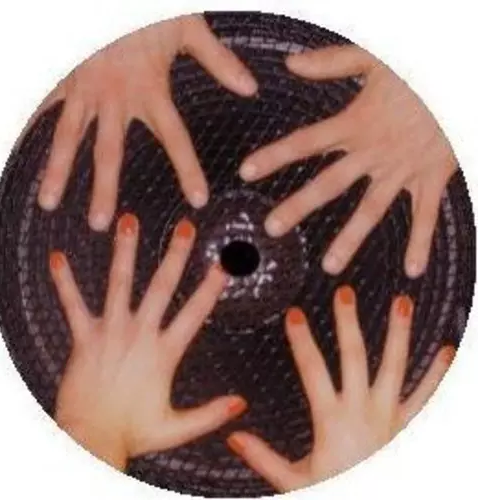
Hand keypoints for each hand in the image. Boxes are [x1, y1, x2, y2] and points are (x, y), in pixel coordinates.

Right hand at [33, 15, 256, 229]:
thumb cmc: (148, 7)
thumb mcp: (188, 28)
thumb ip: (219, 61)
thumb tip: (251, 88)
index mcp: (149, 90)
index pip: (174, 138)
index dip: (187, 169)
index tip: (197, 199)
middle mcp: (115, 97)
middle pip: (110, 151)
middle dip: (103, 188)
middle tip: (100, 223)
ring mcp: (86, 89)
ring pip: (68, 136)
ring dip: (58, 170)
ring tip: (48, 202)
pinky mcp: (65, 77)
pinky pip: (46, 106)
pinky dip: (33, 129)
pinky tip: (22, 156)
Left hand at [50, 214, 246, 469]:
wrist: (90, 440)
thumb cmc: (132, 433)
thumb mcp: (177, 428)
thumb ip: (210, 414)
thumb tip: (241, 405)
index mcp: (163, 352)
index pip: (194, 313)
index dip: (210, 288)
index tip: (223, 265)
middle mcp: (139, 334)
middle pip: (161, 287)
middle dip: (176, 255)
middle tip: (185, 228)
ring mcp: (110, 332)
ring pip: (119, 284)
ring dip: (125, 251)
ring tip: (129, 222)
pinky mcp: (84, 337)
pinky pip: (73, 304)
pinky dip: (64, 280)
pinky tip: (58, 257)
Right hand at [226, 286, 454, 490]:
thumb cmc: (334, 493)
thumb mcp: (294, 482)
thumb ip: (263, 458)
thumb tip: (234, 435)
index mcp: (332, 421)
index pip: (312, 370)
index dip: (301, 340)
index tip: (294, 313)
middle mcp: (363, 411)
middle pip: (354, 357)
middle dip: (348, 323)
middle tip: (345, 293)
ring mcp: (390, 416)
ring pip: (395, 368)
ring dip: (398, 334)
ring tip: (403, 303)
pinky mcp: (407, 426)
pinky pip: (426, 398)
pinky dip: (438, 374)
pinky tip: (447, 351)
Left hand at [239, 44, 455, 277]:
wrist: (463, 80)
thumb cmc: (419, 69)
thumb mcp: (374, 59)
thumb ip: (331, 62)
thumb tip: (290, 64)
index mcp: (356, 123)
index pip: (306, 142)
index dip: (274, 156)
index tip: (246, 172)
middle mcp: (374, 152)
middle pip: (329, 183)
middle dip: (299, 206)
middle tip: (273, 228)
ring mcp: (402, 169)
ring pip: (371, 209)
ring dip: (350, 239)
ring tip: (329, 266)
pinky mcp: (431, 177)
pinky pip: (426, 215)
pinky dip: (421, 242)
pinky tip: (413, 271)